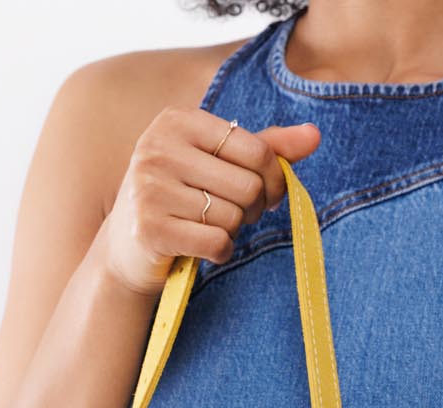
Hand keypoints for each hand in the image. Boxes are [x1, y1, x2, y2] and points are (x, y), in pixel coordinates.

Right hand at [99, 108, 321, 295]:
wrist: (128, 248)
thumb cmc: (183, 199)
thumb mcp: (218, 163)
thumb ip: (265, 147)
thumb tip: (314, 135)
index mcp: (178, 121)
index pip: (256, 149)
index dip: (273, 179)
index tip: (264, 193)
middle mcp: (159, 148)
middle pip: (247, 186)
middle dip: (252, 209)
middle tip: (235, 215)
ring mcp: (150, 188)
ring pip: (232, 217)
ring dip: (232, 232)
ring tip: (210, 228)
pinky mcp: (150, 228)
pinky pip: (216, 242)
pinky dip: (220, 252)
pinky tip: (204, 248)